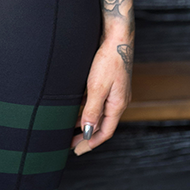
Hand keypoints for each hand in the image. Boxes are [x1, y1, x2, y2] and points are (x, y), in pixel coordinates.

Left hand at [71, 31, 132, 154]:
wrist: (117, 38)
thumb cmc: (108, 60)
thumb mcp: (97, 87)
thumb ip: (92, 110)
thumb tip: (88, 131)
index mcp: (118, 104)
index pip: (106, 131)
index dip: (92, 142)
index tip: (78, 151)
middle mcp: (118, 101)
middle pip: (103, 125)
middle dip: (87, 136)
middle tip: (71, 145)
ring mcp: (115, 93)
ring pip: (100, 115)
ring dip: (87, 124)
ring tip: (71, 131)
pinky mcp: (110, 84)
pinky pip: (98, 104)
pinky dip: (88, 111)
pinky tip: (77, 112)